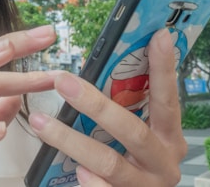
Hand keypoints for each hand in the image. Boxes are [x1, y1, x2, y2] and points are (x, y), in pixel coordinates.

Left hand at [29, 28, 187, 186]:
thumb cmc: (134, 164)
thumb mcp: (138, 136)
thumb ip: (125, 111)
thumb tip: (96, 70)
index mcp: (169, 137)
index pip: (168, 99)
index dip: (164, 69)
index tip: (158, 36)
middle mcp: (164, 162)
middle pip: (131, 131)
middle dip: (94, 104)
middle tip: (62, 81)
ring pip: (109, 163)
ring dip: (71, 141)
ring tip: (41, 122)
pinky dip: (91, 183)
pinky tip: (76, 173)